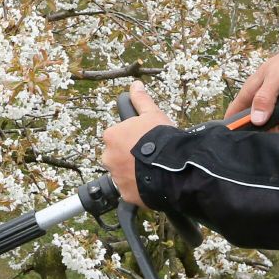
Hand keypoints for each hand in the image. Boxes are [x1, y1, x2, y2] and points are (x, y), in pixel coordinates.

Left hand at [101, 82, 174, 206]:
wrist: (172, 167)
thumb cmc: (161, 138)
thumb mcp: (152, 114)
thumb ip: (141, 100)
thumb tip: (135, 85)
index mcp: (111, 136)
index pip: (117, 136)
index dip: (132, 138)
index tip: (145, 141)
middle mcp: (107, 156)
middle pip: (117, 155)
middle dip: (130, 156)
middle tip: (149, 156)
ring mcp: (115, 176)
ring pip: (123, 173)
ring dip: (134, 172)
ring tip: (153, 169)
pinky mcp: (124, 193)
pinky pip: (130, 190)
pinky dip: (138, 187)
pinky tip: (152, 182)